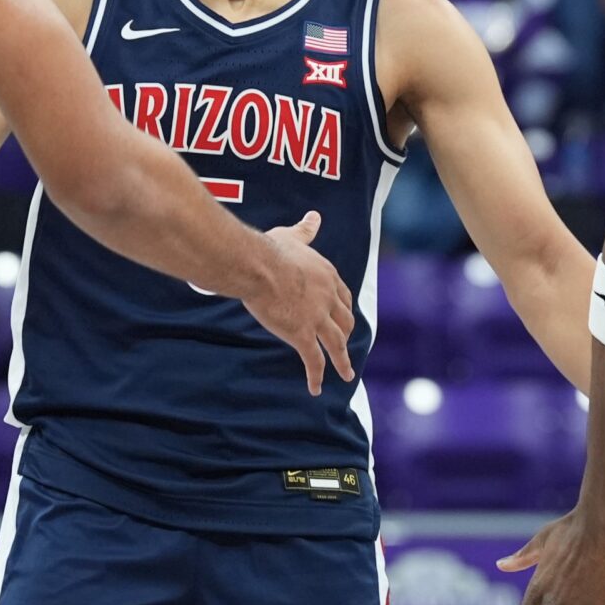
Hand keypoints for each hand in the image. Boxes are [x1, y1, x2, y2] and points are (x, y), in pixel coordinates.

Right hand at [238, 212, 355, 395]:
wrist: (258, 266)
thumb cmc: (271, 249)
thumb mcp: (293, 237)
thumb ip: (306, 230)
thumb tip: (314, 216)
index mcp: (327, 276)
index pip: (343, 296)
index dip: (343, 309)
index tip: (343, 317)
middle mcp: (328, 298)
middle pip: (344, 322)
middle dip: (346, 335)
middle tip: (344, 346)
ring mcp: (317, 318)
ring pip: (336, 345)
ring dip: (342, 362)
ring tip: (347, 375)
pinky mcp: (302, 335)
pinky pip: (313, 360)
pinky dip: (317, 376)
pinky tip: (316, 388)